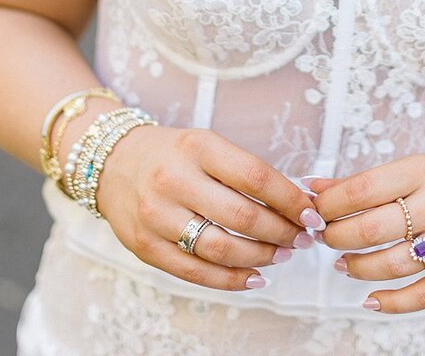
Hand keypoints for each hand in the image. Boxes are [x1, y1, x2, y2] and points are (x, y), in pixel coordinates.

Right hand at [95, 125, 323, 290]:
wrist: (112, 163)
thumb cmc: (172, 154)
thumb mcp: (206, 144)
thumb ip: (245, 171)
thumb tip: (297, 200)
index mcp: (197, 147)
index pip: (255, 177)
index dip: (290, 199)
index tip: (311, 212)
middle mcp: (175, 180)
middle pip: (242, 216)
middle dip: (281, 232)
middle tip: (302, 237)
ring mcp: (157, 217)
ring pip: (221, 249)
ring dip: (261, 257)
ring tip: (282, 254)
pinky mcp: (146, 248)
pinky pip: (196, 272)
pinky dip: (231, 279)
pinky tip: (254, 277)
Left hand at [307, 153, 424, 313]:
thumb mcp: (416, 171)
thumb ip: (366, 183)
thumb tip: (314, 188)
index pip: (364, 188)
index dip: (330, 204)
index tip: (314, 211)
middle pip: (374, 227)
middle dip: (338, 236)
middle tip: (325, 238)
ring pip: (393, 263)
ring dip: (358, 268)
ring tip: (344, 263)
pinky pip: (423, 295)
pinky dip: (391, 302)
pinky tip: (370, 299)